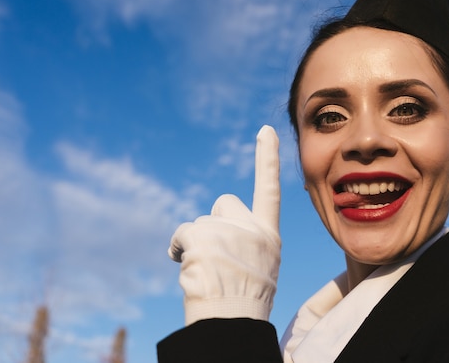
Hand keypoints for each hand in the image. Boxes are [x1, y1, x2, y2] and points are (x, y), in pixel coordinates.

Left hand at [168, 125, 280, 324]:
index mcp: (269, 235)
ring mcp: (229, 229)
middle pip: (224, 203)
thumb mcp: (261, 266)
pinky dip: (178, 248)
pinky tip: (187, 267)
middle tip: (218, 253)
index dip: (267, 159)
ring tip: (206, 272)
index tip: (265, 130)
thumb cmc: (244, 299)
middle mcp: (252, 227)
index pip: (269, 190)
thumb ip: (249, 241)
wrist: (232, 319)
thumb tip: (223, 229)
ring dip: (196, 243)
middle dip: (215, 221)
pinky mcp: (203, 234)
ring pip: (200, 223)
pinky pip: (182, 233)